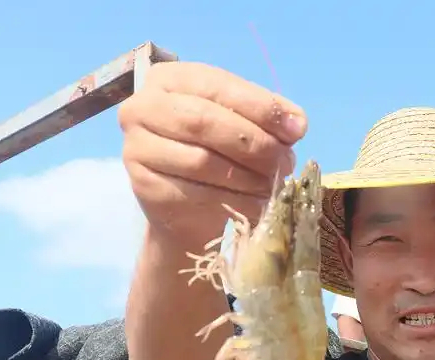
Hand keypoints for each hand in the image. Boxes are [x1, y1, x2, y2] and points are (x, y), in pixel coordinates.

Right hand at [119, 62, 306, 239]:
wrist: (188, 205)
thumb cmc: (217, 152)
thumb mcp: (241, 123)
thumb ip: (267, 116)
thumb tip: (297, 123)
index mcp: (169, 78)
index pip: (219, 86)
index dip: (261, 107)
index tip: (297, 129)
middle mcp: (143, 107)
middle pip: (204, 121)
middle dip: (254, 143)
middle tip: (286, 162)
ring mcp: (137, 147)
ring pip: (201, 161)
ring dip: (247, 176)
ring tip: (274, 186)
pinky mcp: (143, 185)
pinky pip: (195, 193)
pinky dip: (234, 201)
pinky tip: (256, 205)